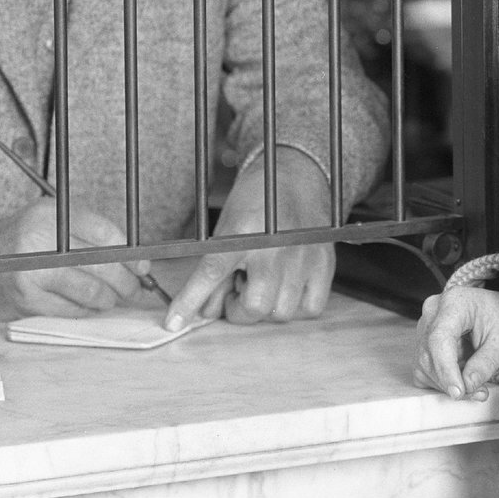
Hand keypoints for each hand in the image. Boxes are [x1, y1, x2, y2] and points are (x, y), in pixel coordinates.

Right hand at [0, 205, 164, 319]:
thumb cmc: (14, 246)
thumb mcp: (45, 224)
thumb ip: (83, 234)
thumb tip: (131, 257)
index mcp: (50, 214)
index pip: (107, 233)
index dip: (131, 254)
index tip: (142, 267)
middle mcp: (42, 239)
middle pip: (104, 265)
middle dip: (127, 281)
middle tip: (135, 289)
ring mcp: (33, 271)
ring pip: (91, 292)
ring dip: (108, 300)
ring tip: (111, 298)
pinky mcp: (27, 300)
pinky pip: (71, 311)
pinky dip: (85, 311)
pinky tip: (86, 307)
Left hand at [164, 152, 334, 330]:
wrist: (294, 176)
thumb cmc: (255, 200)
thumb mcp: (226, 229)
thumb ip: (216, 270)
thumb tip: (208, 311)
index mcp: (243, 232)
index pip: (211, 274)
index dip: (190, 302)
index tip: (174, 322)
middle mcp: (274, 247)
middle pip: (254, 306)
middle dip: (238, 309)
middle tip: (237, 289)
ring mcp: (303, 257)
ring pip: (280, 312)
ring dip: (265, 307)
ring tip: (263, 281)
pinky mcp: (324, 263)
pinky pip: (309, 308)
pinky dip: (294, 306)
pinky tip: (285, 287)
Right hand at [414, 287, 498, 400]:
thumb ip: (485, 364)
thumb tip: (466, 386)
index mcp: (454, 303)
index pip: (439, 339)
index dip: (446, 369)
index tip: (459, 392)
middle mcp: (433, 311)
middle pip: (429, 354)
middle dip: (450, 381)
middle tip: (479, 393)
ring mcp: (425, 326)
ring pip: (423, 364)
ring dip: (446, 383)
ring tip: (476, 388)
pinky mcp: (424, 341)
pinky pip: (423, 368)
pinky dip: (441, 381)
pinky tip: (462, 380)